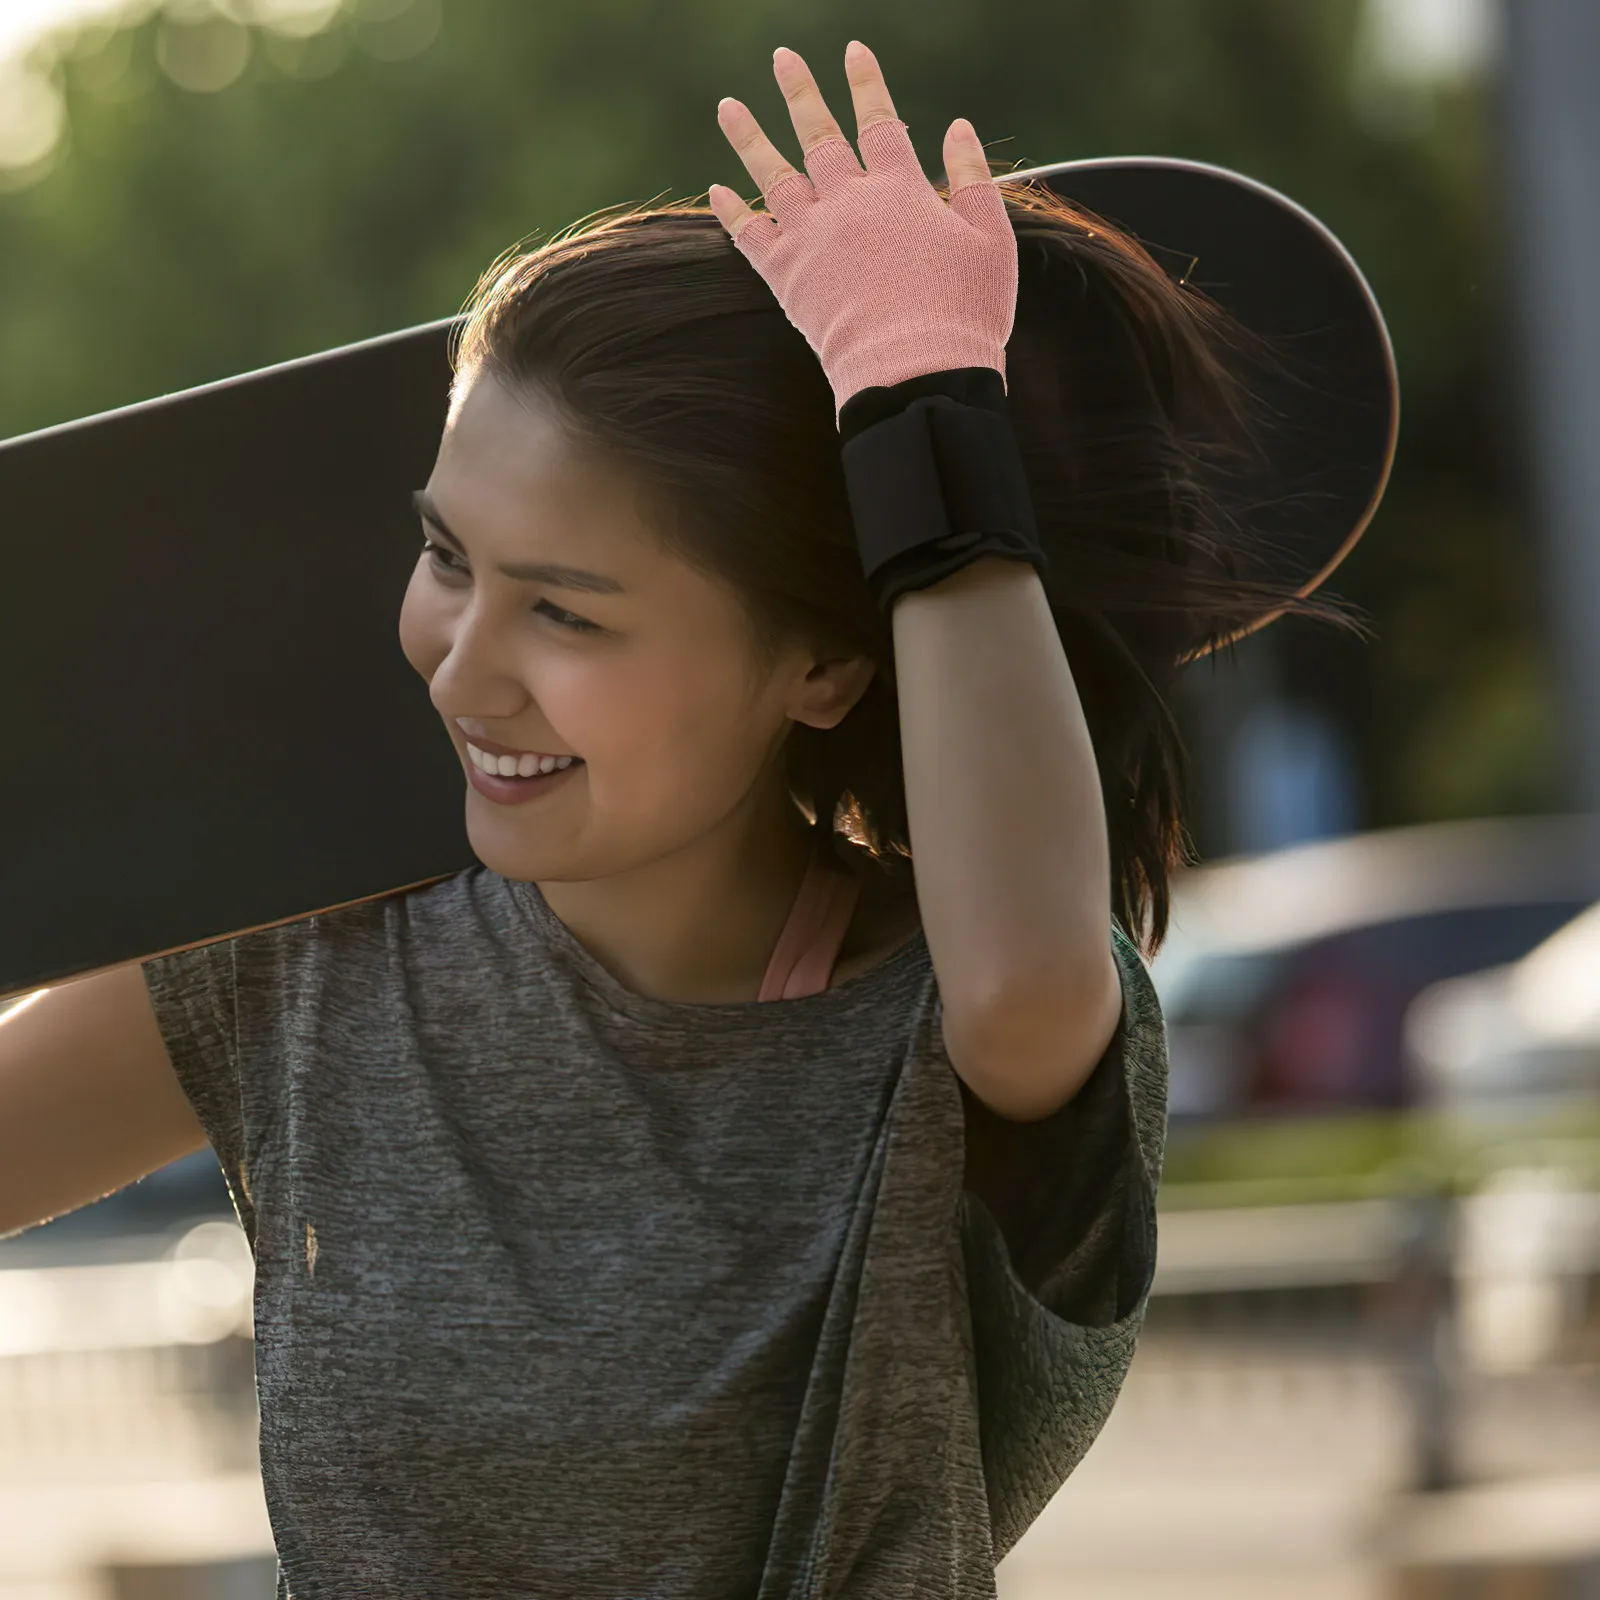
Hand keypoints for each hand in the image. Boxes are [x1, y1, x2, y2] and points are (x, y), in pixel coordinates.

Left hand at [709, 41, 1016, 419]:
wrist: (914, 371)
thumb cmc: (963, 313)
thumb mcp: (991, 240)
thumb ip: (973, 179)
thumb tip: (959, 128)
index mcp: (900, 188)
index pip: (880, 120)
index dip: (866, 83)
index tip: (852, 50)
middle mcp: (849, 201)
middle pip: (819, 134)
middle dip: (799, 91)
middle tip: (782, 58)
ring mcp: (812, 237)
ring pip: (772, 174)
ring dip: (748, 137)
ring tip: (727, 106)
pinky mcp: (787, 278)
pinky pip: (750, 236)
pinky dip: (731, 212)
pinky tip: (716, 191)